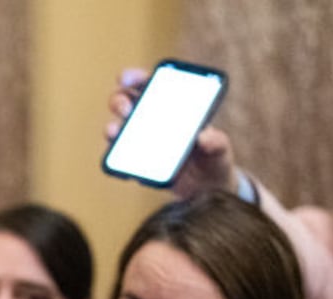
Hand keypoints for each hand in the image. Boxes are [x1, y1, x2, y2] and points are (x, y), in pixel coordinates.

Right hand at [107, 68, 236, 197]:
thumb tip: (203, 138)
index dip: (134, 77)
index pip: (148, 83)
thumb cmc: (213, 158)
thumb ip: (215, 142)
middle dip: (119, 101)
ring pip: (116, 127)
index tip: (128, 79)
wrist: (206, 188)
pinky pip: (119, 156)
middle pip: (124, 101)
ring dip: (112, 127)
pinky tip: (122, 157)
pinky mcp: (135, 161)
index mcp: (170, 104)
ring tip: (116, 132)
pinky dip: (117, 154)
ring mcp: (139, 139)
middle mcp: (149, 118)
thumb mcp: (220, 148)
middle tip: (127, 109)